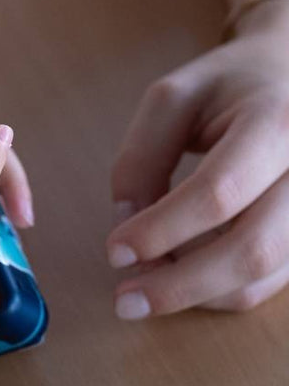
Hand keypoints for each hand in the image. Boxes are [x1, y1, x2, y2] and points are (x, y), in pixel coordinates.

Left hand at [108, 5, 288, 317]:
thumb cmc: (230, 85)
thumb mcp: (172, 99)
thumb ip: (142, 157)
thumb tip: (126, 223)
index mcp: (277, 122)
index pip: (218, 193)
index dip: (160, 230)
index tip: (114, 252)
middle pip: (252, 249)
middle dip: (179, 284)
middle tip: (124, 300)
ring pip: (265, 276)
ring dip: (197, 293)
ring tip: (145, 287)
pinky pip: (273, 282)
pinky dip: (220, 290)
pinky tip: (181, 277)